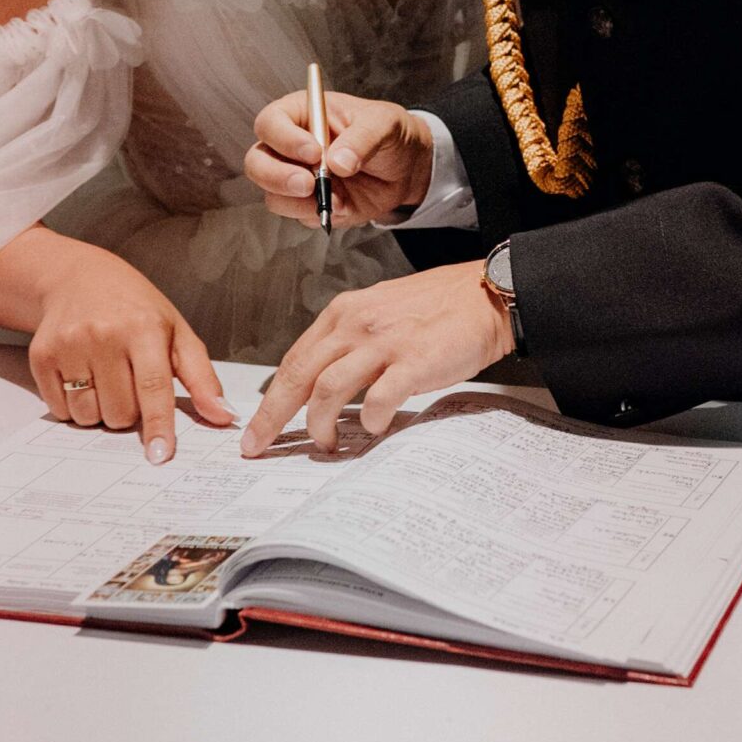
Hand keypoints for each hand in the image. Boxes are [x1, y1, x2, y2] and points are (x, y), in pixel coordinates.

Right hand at [26, 247, 233, 461]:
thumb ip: (201, 376)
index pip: (153, 386)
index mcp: (143, 327)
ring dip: (100, 411)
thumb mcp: (176, 331)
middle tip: (129, 382)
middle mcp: (103, 335)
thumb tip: (223, 416)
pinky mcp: (41, 356)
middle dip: (129, 411)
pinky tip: (82, 376)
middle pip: (120, 411)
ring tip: (105, 379)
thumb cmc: (134, 308)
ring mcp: (68, 345)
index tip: (160, 455)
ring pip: (88, 416)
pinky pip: (61, 410)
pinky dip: (74, 406)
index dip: (159, 425)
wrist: (77, 278)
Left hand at [241, 261, 513, 455]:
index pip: (294, 360)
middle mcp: (356, 324)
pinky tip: (373, 429)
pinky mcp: (413, 362)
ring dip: (319, 425)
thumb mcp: (378, 312)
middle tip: (259, 446)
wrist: (485, 295)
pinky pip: (377, 399)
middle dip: (272, 417)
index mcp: (343, 313)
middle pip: (298, 376)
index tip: (256, 427)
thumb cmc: (436, 308)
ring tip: (326, 445)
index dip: (270, 398)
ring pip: (327, 389)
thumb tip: (320, 383)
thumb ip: (349, 341)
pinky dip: (369, 420)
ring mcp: (384, 343)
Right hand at [244, 89, 434, 227]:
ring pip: (273, 195)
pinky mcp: (307, 204)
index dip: (284, 139)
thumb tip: (338, 163)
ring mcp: (296, 177)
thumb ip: (363, 138)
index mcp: (301, 114)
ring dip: (300, 202)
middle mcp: (290, 146)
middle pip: (257, 162)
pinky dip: (319, 215)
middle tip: (309, 184)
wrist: (405, 168)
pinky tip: (345, 205)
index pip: (270, 123)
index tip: (314, 152)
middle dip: (277, 177)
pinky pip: (298, 215)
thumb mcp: (384, 124)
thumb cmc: (389, 134)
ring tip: (337, 198)